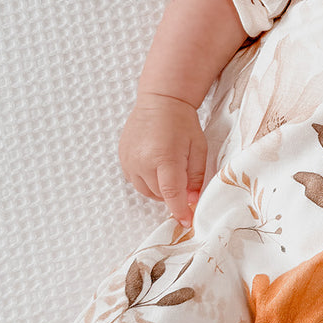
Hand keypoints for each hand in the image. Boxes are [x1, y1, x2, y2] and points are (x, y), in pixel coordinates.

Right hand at [118, 93, 207, 224]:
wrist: (160, 101)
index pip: (171, 194)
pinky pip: (137, 181)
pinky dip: (149, 180)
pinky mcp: (123, 159)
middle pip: (160, 195)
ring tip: (170, 169)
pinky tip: (157, 165)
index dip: (180, 211)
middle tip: (184, 177)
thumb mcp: (199, 148)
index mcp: (165, 157)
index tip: (188, 222)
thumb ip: (196, 177)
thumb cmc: (183, 123)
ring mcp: (129, 160)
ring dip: (160, 189)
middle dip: (174, 194)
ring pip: (147, 191)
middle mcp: (143, 161)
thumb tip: (193, 201)